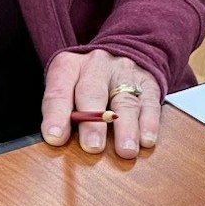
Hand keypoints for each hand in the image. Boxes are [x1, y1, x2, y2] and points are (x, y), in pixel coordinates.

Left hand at [41, 48, 162, 158]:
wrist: (118, 54)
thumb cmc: (83, 82)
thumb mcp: (65, 88)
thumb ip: (60, 113)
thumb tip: (59, 144)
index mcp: (69, 66)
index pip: (59, 91)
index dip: (56, 115)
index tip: (55, 137)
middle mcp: (96, 66)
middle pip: (92, 93)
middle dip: (93, 123)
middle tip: (93, 147)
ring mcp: (124, 73)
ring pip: (125, 101)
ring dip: (126, 128)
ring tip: (125, 151)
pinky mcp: (148, 83)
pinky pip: (149, 103)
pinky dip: (149, 123)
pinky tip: (146, 140)